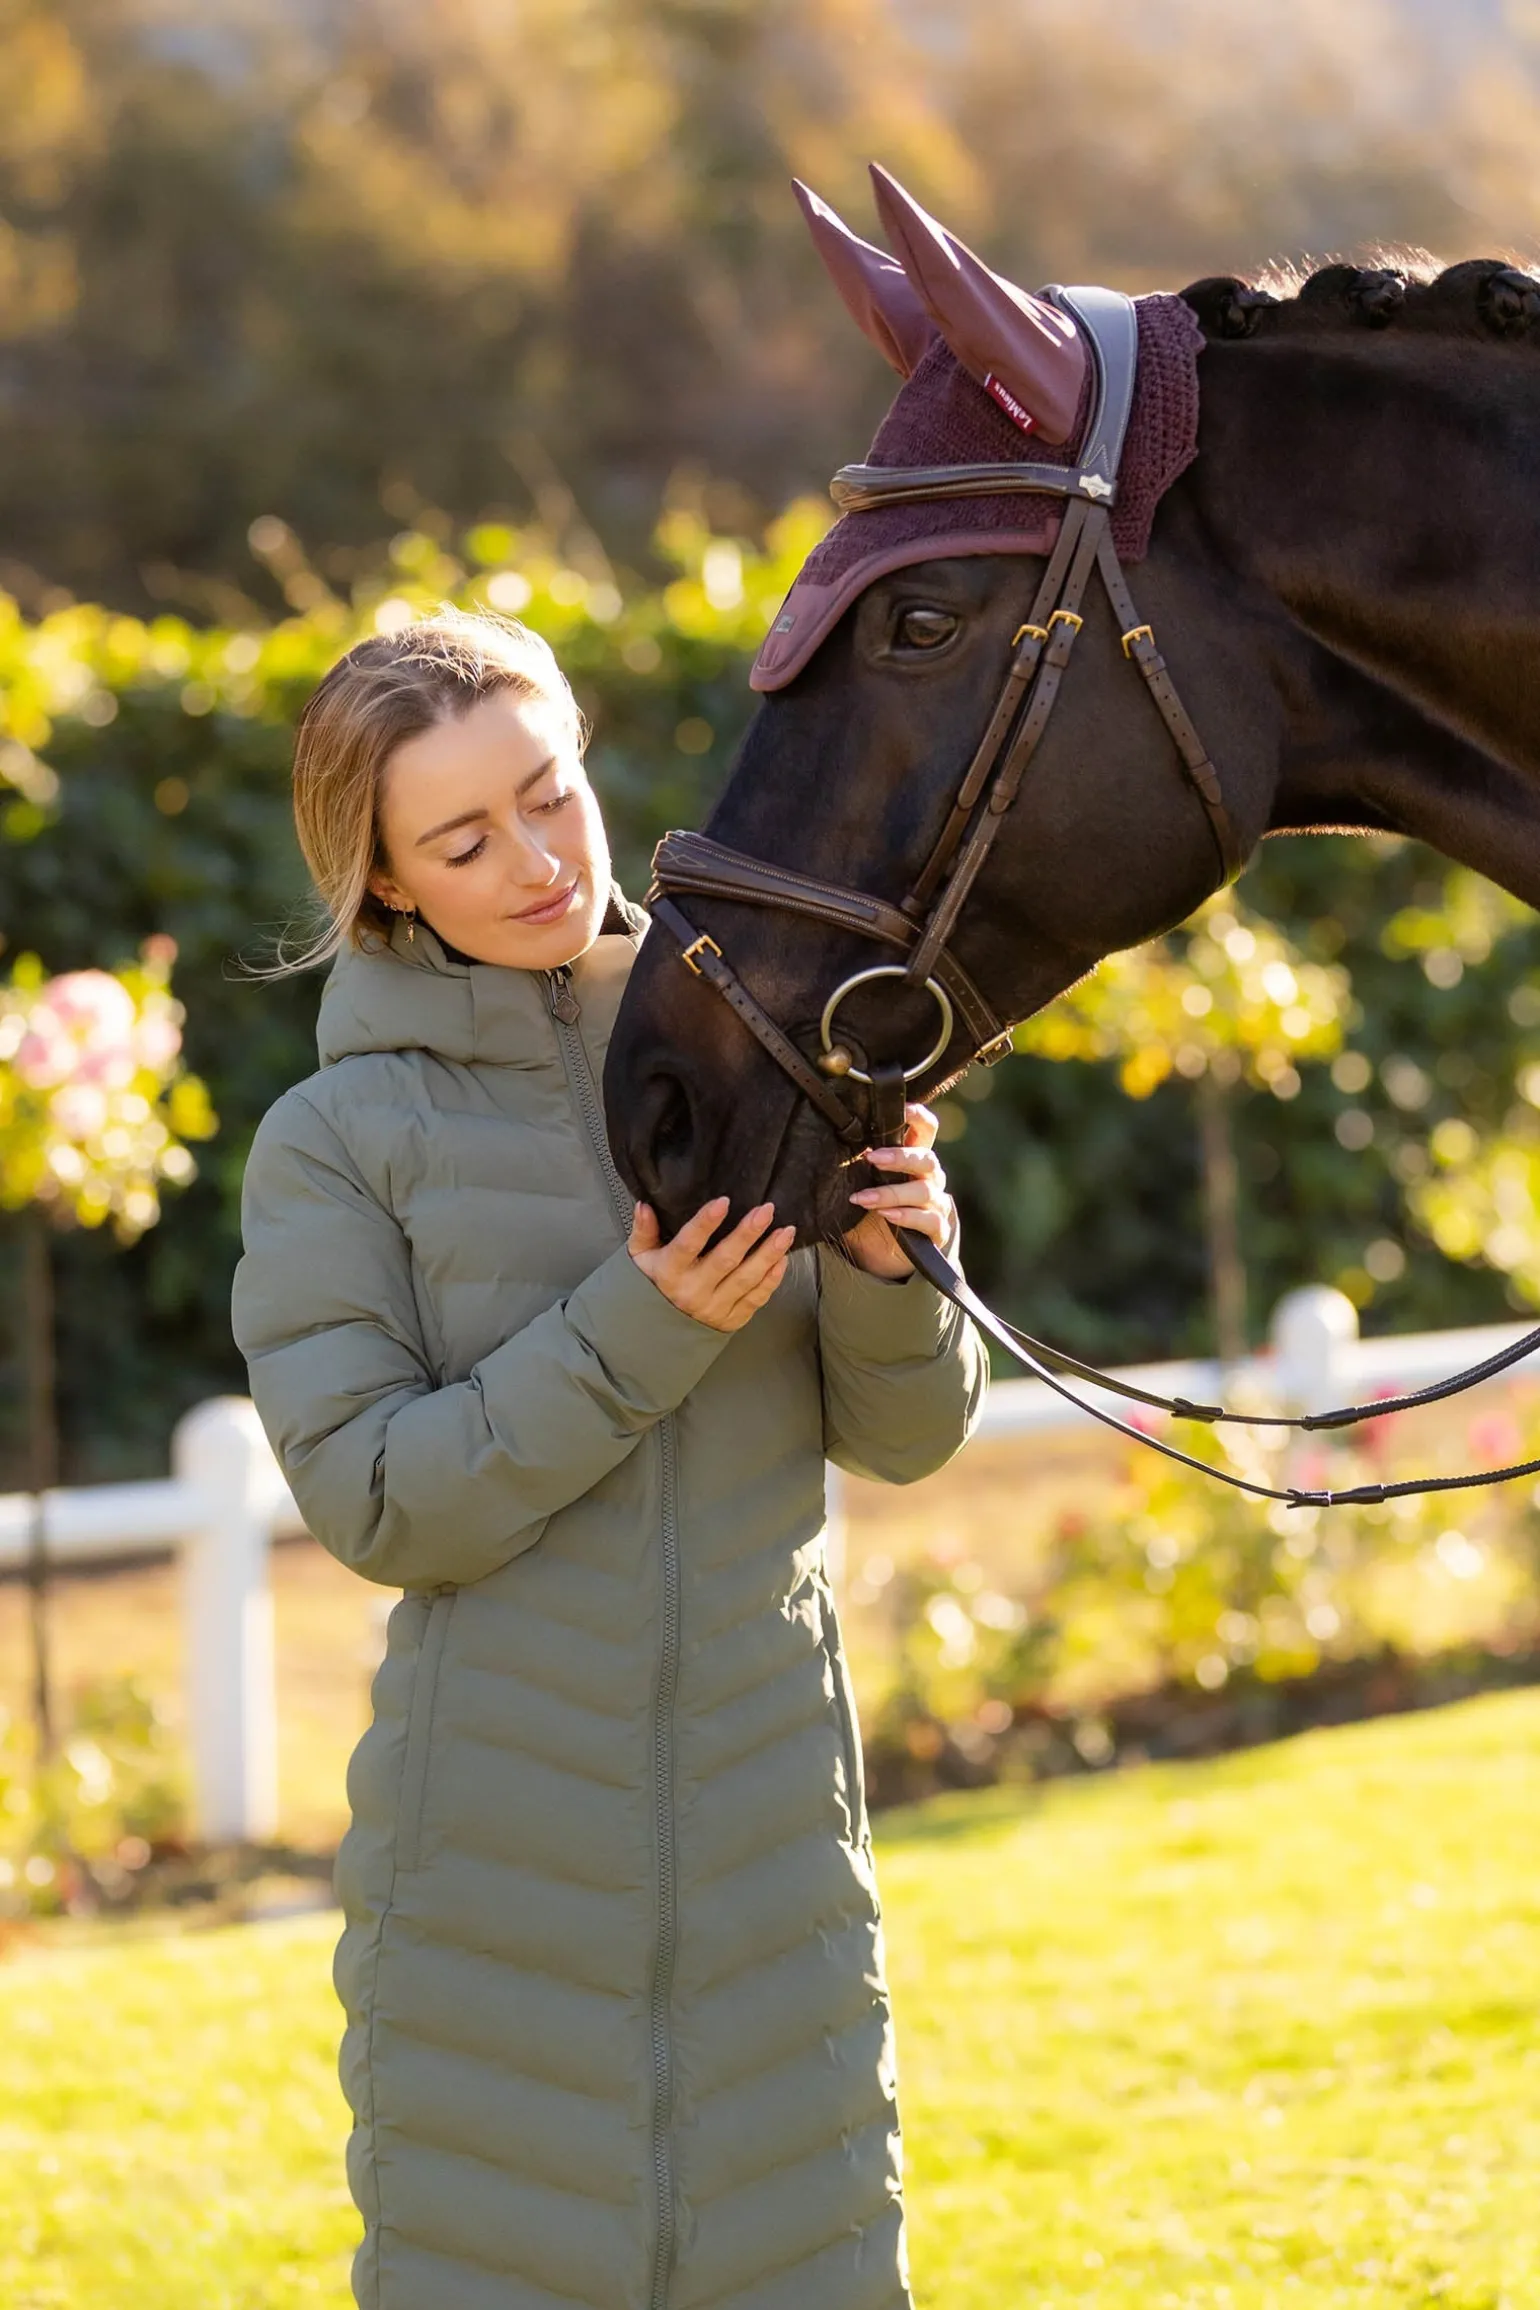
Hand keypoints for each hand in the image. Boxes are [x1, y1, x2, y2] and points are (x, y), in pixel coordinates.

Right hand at [629, 1197, 794, 1331]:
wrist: (657, 1333)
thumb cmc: (652, 1286)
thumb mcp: (640, 1257)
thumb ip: (644, 1230)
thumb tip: (645, 1204)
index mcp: (669, 1272)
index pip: (688, 1244)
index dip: (706, 1223)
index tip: (723, 1202)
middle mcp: (693, 1291)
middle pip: (726, 1260)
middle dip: (748, 1233)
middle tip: (766, 1210)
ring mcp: (714, 1308)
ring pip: (746, 1279)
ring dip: (769, 1254)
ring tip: (786, 1232)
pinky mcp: (730, 1320)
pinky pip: (755, 1299)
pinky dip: (772, 1280)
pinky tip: (782, 1260)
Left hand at [842, 1105, 954, 1279]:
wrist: (880, 1255)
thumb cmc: (869, 1211)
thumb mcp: (860, 1184)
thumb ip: (856, 1165)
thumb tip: (827, 1142)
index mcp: (913, 1159)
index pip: (926, 1129)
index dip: (918, 1116)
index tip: (903, 1110)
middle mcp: (930, 1177)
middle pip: (926, 1158)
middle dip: (899, 1157)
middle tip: (872, 1158)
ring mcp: (936, 1203)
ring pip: (924, 1190)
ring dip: (891, 1192)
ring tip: (863, 1199)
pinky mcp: (937, 1230)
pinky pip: (929, 1220)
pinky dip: (906, 1216)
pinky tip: (887, 1215)